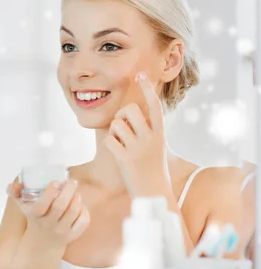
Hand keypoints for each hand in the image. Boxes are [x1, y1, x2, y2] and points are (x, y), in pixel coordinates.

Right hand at [7, 178, 89, 248]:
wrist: (42, 242)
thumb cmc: (34, 217)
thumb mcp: (21, 204)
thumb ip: (14, 191)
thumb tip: (16, 183)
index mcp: (35, 214)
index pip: (42, 204)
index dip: (50, 192)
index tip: (56, 182)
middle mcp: (48, 223)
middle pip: (60, 206)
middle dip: (68, 190)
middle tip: (72, 181)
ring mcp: (61, 230)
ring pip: (73, 212)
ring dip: (77, 198)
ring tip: (76, 191)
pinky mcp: (73, 235)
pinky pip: (83, 221)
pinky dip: (84, 210)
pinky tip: (80, 204)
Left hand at [105, 71, 169, 196]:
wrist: (154, 194)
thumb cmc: (154, 168)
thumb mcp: (158, 145)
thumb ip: (150, 129)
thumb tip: (136, 110)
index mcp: (160, 133)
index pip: (154, 105)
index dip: (147, 89)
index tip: (140, 74)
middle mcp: (151, 138)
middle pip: (129, 110)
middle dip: (121, 115)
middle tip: (123, 128)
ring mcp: (138, 148)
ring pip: (116, 124)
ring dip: (114, 131)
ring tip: (121, 143)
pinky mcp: (125, 159)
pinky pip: (108, 140)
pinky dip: (109, 144)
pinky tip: (117, 153)